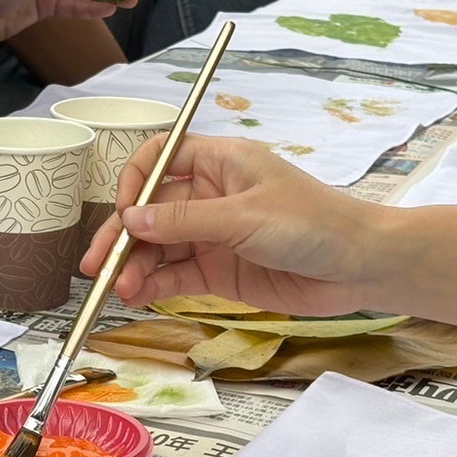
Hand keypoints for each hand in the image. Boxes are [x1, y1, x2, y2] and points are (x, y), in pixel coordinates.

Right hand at [81, 134, 383, 315]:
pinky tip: (137, 296)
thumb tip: (131, 219)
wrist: (359, 268)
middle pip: (150, 210)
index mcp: (220, 163)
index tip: (124, 213)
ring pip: (158, 247)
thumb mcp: (245, 217)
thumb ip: (185, 220)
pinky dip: (153, 286)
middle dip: (121, 236)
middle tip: (97, 266)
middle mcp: (211, 196)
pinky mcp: (219, 271)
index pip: (160, 160)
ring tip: (120, 290)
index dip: (135, 183)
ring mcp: (213, 235)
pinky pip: (175, 276)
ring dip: (134, 267)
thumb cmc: (315, 224)